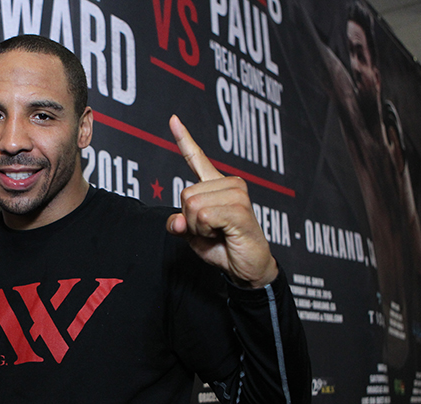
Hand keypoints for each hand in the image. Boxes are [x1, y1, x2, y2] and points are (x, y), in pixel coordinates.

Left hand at [166, 115, 277, 287]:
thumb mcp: (194, 235)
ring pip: (193, 206)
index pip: (197, 159)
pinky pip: (204, 217)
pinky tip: (224, 234)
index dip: (184, 140)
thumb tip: (176, 221)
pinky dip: (207, 231)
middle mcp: (229, 184)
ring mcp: (236, 194)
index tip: (173, 119)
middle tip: (212, 230)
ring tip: (219, 232)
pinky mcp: (240, 209)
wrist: (248, 267)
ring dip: (199, 228)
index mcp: (216, 186)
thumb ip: (180, 224)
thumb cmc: (223, 247)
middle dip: (190, 220)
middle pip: (185, 195)